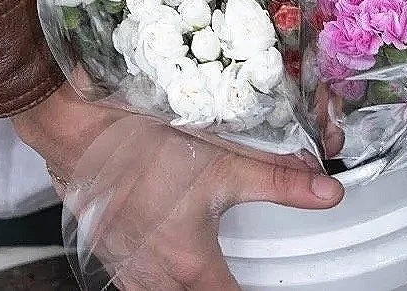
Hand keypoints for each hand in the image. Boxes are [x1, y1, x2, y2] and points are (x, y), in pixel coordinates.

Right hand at [14, 80, 342, 289]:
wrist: (78, 131)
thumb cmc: (143, 143)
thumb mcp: (223, 160)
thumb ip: (279, 181)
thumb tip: (329, 191)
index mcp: (193, 267)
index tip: (269, 283)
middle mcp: (159, 282)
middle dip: (222, 287)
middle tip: (238, 271)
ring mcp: (129, 274)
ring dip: (190, 282)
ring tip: (203, 264)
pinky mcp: (108, 257)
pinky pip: (140, 285)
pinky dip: (159, 278)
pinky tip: (166, 254)